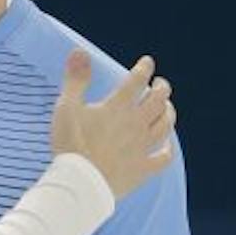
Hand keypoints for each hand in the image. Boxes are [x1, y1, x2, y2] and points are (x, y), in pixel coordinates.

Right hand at [49, 51, 176, 198]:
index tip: (147, 63)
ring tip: (167, 107)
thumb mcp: (66, 107)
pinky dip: (167, 150)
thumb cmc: (71, 145)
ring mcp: (142, 147)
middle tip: (160, 83)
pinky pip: (163, 158)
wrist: (80, 183)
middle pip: (158, 101)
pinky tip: (166, 147)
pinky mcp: (143, 168)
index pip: (137, 81)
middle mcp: (136, 124)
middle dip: (162, 88)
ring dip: (169, 113)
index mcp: (118, 107)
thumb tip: (79, 51)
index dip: (144, 69)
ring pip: (165, 125)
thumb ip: (75, 79)